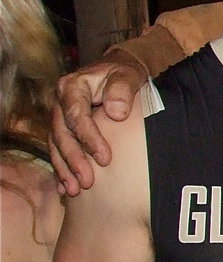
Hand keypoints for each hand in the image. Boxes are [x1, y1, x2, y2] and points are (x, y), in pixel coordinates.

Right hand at [52, 59, 144, 195]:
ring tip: (74, 190)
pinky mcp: (64, 128)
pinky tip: (65, 187)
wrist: (118, 71)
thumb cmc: (124, 73)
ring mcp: (60, 116)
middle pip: (62, 134)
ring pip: (57, 145)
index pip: (77, 116)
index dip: (89, 139)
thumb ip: (122, 90)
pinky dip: (62, 168)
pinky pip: (58, 150)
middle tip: (87, 182)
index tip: (105, 159)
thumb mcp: (127, 75)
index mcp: (72, 87)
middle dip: (73, 160)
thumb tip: (116, 112)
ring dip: (64, 169)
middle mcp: (60, 102)